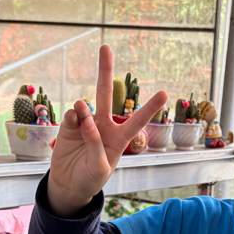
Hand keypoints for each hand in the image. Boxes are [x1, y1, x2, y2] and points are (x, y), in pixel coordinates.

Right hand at [47, 45, 166, 216]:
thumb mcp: (99, 169)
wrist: (69, 185)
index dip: (150, 108)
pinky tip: (74, 125)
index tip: (164, 94)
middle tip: (105, 48)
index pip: (137, 121)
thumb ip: (96, 146)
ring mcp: (85, 124)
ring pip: (86, 105)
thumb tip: (86, 120)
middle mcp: (103, 126)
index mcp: (119, 138)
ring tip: (83, 119)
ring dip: (84, 109)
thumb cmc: (90, 179)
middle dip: (105, 71)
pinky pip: (72, 115)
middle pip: (106, 94)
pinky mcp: (69, 126)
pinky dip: (73, 118)